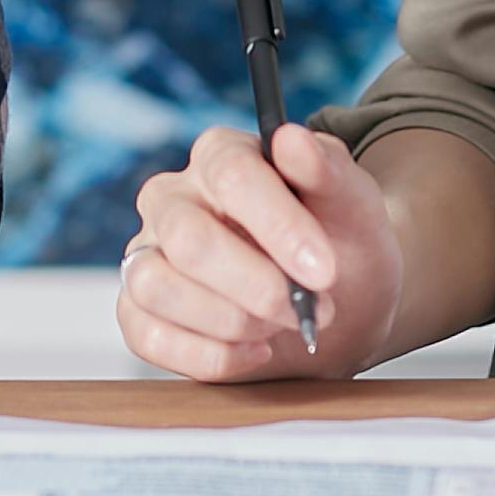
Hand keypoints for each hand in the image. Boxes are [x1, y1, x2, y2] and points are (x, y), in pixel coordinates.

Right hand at [116, 124, 402, 380]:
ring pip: (156, 286)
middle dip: (257, 286)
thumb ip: (327, 170)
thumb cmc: (341, 244)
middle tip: (309, 310)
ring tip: (280, 327)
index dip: (279, 226)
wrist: (341, 305)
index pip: (232, 176)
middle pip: (187, 238)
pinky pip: (147, 337)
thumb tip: (292, 139)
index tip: (323, 270)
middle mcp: (172, 198)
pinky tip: (255, 352)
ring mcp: (148, 254)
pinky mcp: (139, 310)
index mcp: (221, 155)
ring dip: (232, 322)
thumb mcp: (355, 205)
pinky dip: (210, 356)